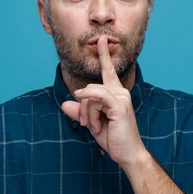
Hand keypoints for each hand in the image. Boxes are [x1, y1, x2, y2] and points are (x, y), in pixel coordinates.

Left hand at [61, 37, 146, 167]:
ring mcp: (121, 97)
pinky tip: (88, 114)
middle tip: (87, 125)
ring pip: (91, 95)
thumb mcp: (93, 123)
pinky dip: (89, 106)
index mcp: (115, 93)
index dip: (104, 55)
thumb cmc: (114, 138)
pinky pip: (97, 97)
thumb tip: (65, 103)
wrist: (127, 153)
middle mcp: (120, 92)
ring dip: (88, 114)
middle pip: (90, 88)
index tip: (102, 39)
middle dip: (84, 108)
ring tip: (95, 127)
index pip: (108, 71)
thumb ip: (81, 112)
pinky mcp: (119, 105)